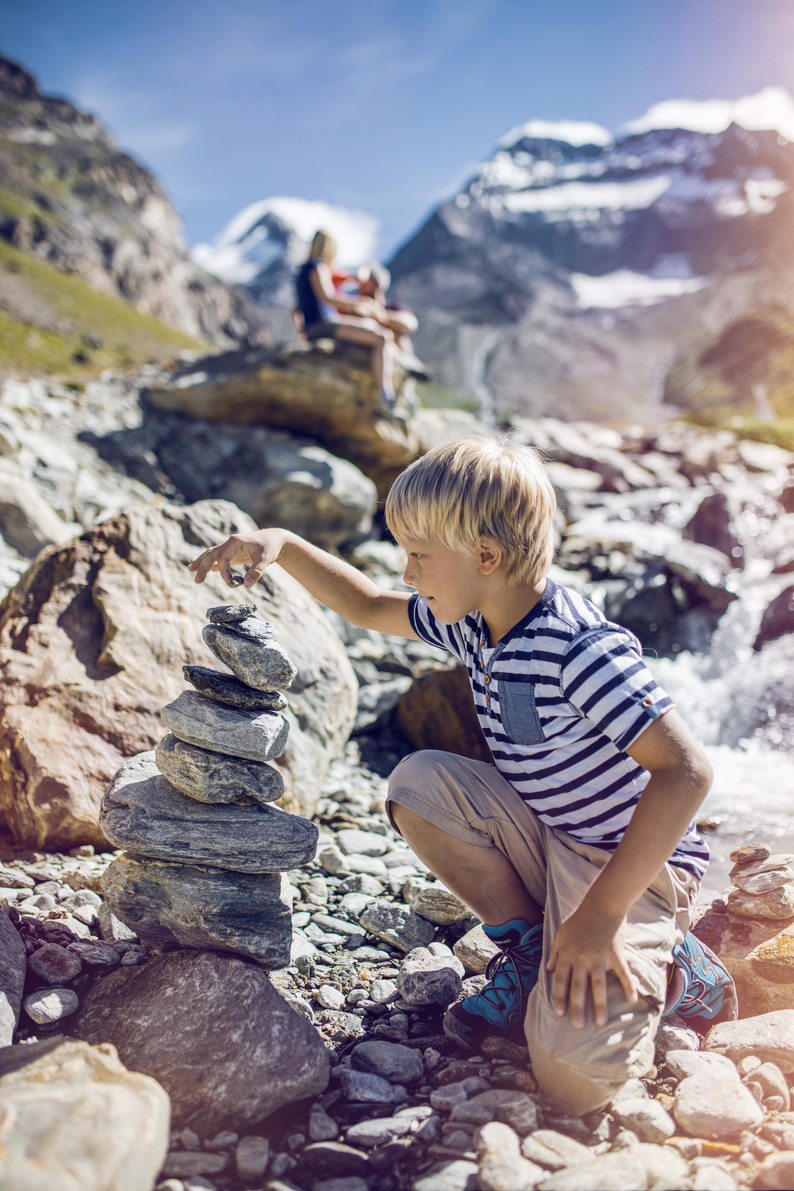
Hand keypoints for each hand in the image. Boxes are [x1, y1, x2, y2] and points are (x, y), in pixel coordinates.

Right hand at [187, 529, 286, 587]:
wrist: (275, 540)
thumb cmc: (270, 547)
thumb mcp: (265, 559)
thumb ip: (256, 572)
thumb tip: (247, 585)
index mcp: (234, 542)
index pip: (223, 558)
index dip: (224, 572)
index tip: (231, 582)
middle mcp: (230, 543)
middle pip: (211, 554)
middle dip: (202, 566)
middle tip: (196, 580)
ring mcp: (231, 548)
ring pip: (212, 554)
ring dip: (202, 562)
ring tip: (190, 570)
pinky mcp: (234, 553)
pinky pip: (220, 558)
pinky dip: (213, 564)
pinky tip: (208, 570)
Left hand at [546, 905, 636, 1028]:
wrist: (602, 903)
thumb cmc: (580, 918)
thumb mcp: (562, 932)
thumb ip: (555, 951)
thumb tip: (549, 969)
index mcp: (568, 953)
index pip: (561, 979)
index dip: (559, 996)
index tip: (558, 1013)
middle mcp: (582, 957)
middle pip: (578, 986)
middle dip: (577, 1007)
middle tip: (577, 1025)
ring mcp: (599, 957)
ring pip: (598, 984)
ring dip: (599, 1004)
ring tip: (600, 1022)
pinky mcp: (615, 954)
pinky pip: (622, 973)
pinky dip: (629, 986)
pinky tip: (632, 999)